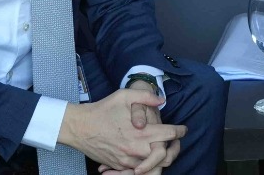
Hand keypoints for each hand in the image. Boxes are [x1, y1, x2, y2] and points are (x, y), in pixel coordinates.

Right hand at [58, 88, 184, 174]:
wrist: (80, 127)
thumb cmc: (102, 110)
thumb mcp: (124, 96)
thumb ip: (145, 96)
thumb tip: (162, 100)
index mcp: (140, 132)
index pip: (168, 135)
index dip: (180, 131)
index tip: (183, 129)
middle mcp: (136, 149)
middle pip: (164, 156)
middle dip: (174, 149)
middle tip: (177, 142)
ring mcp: (127, 160)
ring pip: (152, 167)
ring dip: (161, 159)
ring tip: (164, 149)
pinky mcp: (119, 166)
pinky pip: (137, 171)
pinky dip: (145, 166)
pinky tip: (147, 157)